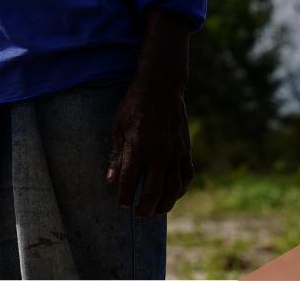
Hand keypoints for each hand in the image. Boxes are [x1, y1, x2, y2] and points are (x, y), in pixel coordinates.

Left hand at [105, 7, 192, 217]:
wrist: (161, 86)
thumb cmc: (134, 104)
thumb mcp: (118, 125)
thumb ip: (116, 154)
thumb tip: (111, 179)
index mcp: (138, 147)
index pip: (130, 181)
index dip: (125, 196)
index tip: (122, 203)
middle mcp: (159, 153)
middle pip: (153, 191)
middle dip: (145, 207)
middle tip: (139, 214)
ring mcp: (175, 152)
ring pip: (173, 189)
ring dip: (165, 204)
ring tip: (156, 211)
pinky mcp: (186, 150)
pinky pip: (187, 176)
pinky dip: (181, 190)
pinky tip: (173, 195)